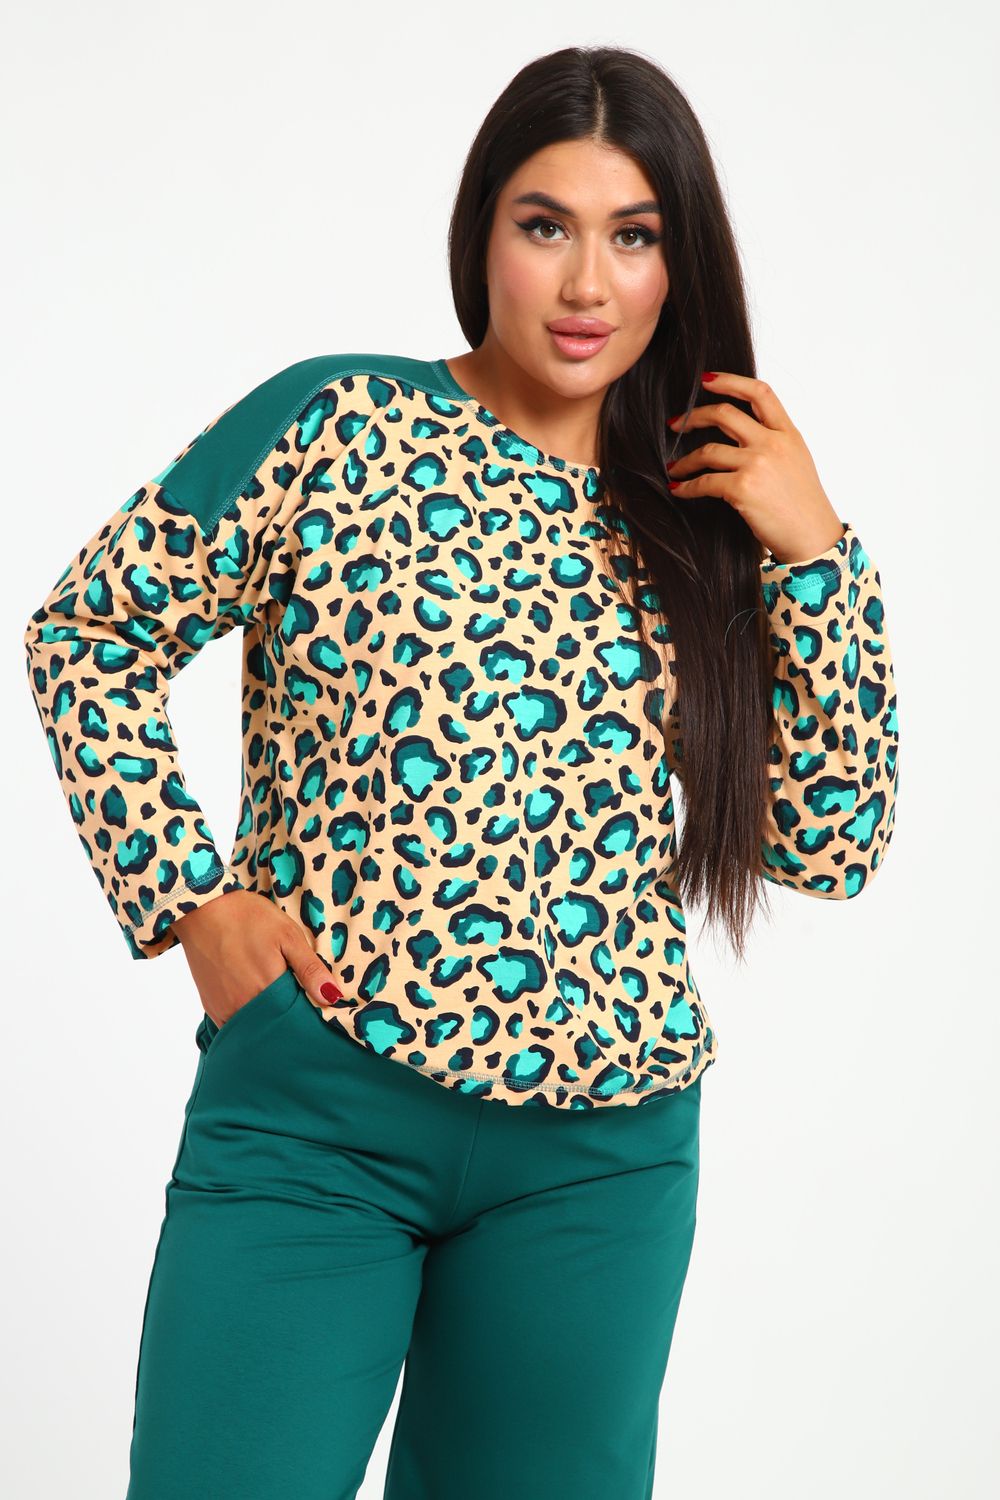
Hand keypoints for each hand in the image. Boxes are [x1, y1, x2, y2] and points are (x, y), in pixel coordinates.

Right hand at [174, 890, 345, 1026]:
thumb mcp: (287, 936)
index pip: (297, 1017)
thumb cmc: (248, 918)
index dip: (307, 1012)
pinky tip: (253, 998)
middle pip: (275, 1025)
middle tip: (291, 995)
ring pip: (255, 1027)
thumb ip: (310, 969)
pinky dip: (247, 1018)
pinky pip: (234, 1024)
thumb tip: (333, 998)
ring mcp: (225, 1010)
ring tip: (272, 995)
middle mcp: (245, 1007)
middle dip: (287, 1019)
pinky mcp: (212, 1008)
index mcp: (269, 990)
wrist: (203, 910)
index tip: (314, 1003)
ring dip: (266, 1019)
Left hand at [665, 371, 844, 563]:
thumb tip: (740, 434)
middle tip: (676, 424)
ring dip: (684, 460)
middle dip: (693, 416)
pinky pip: (704, 482)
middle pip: (724, 414)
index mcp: (788, 434)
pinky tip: (679, 488)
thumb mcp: (797, 461)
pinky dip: (687, 486)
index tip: (706, 380)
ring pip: (708, 450)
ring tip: (674, 467)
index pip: (760, 392)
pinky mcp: (742, 488)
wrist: (812, 537)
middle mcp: (773, 444)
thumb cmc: (803, 505)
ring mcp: (757, 464)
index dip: (730, 380)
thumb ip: (774, 442)